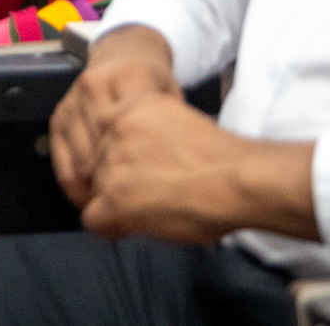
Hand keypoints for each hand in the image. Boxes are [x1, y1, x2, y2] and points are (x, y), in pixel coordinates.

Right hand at [49, 25, 177, 207]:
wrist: (125, 55)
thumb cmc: (157, 90)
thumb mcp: (175, 103)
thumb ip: (173, 135)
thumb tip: (178, 186)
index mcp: (132, 78)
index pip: (133, 139)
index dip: (142, 181)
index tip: (150, 210)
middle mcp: (97, 84)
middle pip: (105, 154)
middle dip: (116, 192)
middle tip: (130, 216)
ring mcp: (73, 98)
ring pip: (82, 161)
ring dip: (95, 191)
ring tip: (112, 209)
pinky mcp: (59, 112)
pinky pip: (61, 158)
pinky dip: (74, 183)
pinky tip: (89, 197)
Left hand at [73, 90, 317, 245]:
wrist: (236, 178)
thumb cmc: (220, 157)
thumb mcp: (177, 120)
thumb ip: (148, 131)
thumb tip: (138, 153)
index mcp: (133, 103)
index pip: (100, 128)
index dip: (114, 153)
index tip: (132, 170)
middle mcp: (117, 126)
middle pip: (94, 159)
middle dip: (114, 178)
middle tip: (143, 193)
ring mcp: (113, 161)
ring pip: (93, 188)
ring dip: (114, 201)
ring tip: (145, 209)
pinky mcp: (115, 194)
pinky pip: (93, 217)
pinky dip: (110, 227)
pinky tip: (131, 227)